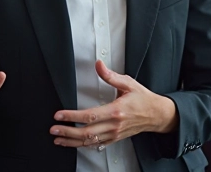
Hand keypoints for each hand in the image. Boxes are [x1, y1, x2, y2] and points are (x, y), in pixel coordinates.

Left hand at [51, 60, 177, 148]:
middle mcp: (114, 125)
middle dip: (68, 132)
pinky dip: (83, 145)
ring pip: (89, 141)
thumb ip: (111, 76)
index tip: (60, 115)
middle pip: (87, 132)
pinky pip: (96, 145)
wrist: (157, 115)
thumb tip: (99, 65)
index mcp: (116, 111)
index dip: (73, 116)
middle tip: (54, 129)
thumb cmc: (143, 99)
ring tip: (58, 139)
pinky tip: (73, 143)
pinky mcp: (114, 139)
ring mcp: (114, 134)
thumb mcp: (128, 83)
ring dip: (72, 141)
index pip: (90, 116)